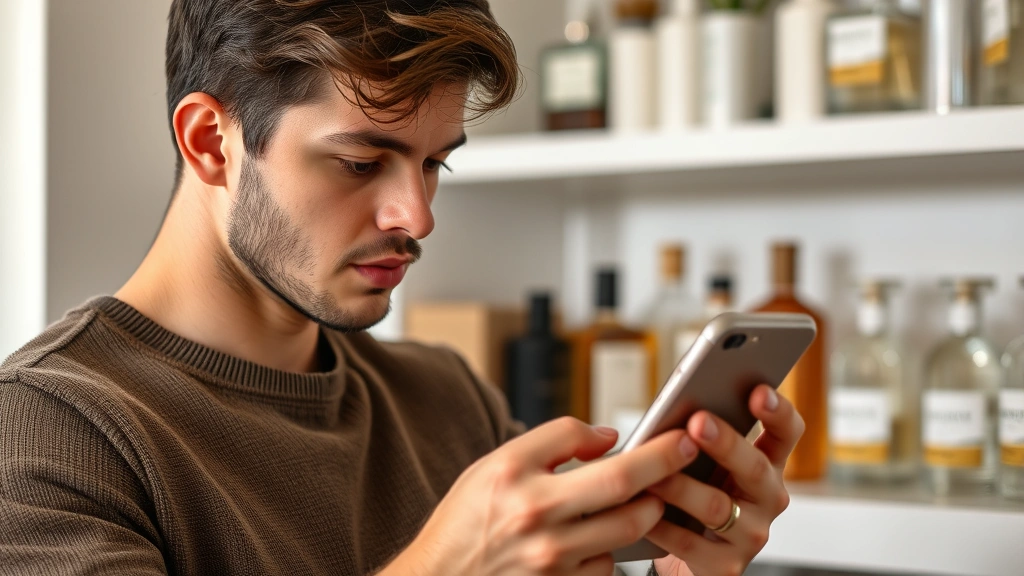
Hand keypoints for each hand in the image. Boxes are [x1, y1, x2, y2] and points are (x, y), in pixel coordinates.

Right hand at [381, 417, 699, 575]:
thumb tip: (610, 439)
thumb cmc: (465, 519)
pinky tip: (599, 538)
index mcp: (516, 476)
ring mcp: (550, 558)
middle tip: (684, 457)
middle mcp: (535, 517)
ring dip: (645, 511)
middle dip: (664, 472)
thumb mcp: (494, 465)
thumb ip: (552, 442)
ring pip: (624, 530)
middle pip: (622, 490)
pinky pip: (606, 566)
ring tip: (646, 497)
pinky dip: (612, 549)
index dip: (647, 445)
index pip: (589, 445)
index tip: (676, 436)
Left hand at [650, 385, 804, 575]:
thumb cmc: (693, 496)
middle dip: (725, 442)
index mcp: (766, 464)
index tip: (758, 391)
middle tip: (698, 421)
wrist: (688, 559)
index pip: (786, 432)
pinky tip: (643, 513)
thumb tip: (675, 407)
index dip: (777, 411)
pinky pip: (690, 543)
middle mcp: (767, 498)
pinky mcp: (726, 565)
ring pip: (718, 506)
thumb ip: (699, 438)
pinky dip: (662, 526)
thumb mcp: (704, 464)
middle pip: (754, 467)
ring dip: (682, 487)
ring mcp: (751, 534)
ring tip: (653, 474)